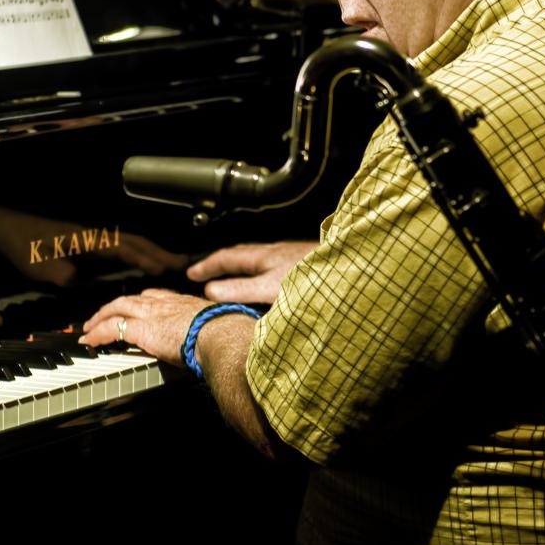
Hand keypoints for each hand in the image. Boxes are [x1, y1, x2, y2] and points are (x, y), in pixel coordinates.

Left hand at [0, 203, 188, 285]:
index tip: (171, 268)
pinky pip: (122, 248)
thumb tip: (85, 283)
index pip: (128, 249)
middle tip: (186, 264)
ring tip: (173, 263)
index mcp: (91, 241)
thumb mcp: (46, 269)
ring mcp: (95, 238)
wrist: (10, 230)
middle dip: (162, 253)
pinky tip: (144, 263)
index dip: (151, 259)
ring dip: (153, 252)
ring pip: (132, 243)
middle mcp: (98, 236)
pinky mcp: (90, 243)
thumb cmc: (27, 248)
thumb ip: (69, 278)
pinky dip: (139, 254)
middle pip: (137, 243)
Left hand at [79, 288, 211, 365]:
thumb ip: (210, 332)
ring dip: (101, 317)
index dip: (142, 301)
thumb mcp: (217, 327)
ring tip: (89, 326)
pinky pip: (111, 329)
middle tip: (103, 314)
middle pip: (132, 299)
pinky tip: (89, 341)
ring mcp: (152, 314)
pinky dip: (98, 334)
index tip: (137, 306)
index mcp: (184, 303)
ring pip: (118, 308)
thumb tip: (218, 342)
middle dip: (115, 306)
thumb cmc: (227, 334)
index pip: (157, 296)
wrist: (222, 334)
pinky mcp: (142, 329)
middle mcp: (165, 303)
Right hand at [187, 241, 316, 303]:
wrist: (353, 271)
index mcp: (264, 256)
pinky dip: (260, 274)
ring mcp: (291, 258)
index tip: (191, 273)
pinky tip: (269, 286)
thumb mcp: (270, 288)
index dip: (207, 266)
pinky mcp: (305, 267)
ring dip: (241, 269)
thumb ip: (241, 290)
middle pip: (242, 255)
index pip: (227, 257)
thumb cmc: (315, 278)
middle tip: (204, 272)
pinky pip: (273, 267)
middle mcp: (276, 253)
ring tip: (232, 278)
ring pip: (259, 261)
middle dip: (221, 264)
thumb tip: (211, 291)